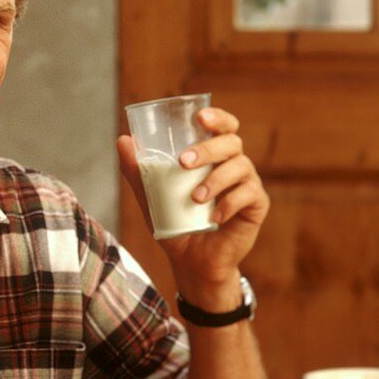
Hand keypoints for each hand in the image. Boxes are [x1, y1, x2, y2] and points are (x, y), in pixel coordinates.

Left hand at [117, 106, 269, 303]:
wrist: (191, 262)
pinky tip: (213, 217)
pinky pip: (249, 194)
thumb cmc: (175, 225)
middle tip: (183, 161)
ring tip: (195, 198)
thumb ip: (138, 171)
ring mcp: (247, 184)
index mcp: (213, 157)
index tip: (200, 117)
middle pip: (231, 142)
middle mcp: (233, 165)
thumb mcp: (151, 198)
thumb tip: (122, 140)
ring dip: (216, 179)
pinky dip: (229, 203)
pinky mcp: (256, 206)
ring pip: (240, 166)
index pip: (222, 127)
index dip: (217, 117)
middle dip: (208, 148)